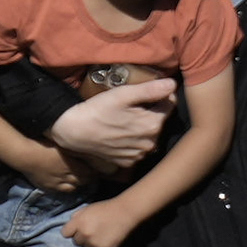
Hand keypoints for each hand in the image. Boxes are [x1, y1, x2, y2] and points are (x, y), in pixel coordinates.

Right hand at [49, 77, 176, 176]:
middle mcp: (150, 143)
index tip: (146, 91)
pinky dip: (133, 140)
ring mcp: (138, 155)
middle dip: (151, 112)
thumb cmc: (97, 110)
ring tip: (125, 119)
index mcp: (153, 125)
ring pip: (149, 135)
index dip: (160, 95)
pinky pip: (138, 148)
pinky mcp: (127, 162)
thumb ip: (150, 89)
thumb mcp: (123, 94)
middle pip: (159, 121)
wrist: (74, 132)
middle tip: (132, 105)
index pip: (169, 105)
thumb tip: (173, 84)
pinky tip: (120, 133)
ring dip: (142, 127)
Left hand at [63, 199, 138, 246]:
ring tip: (101, 234)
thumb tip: (70, 227)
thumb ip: (76, 217)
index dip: (71, 231)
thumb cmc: (106, 209)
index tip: (77, 229)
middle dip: (82, 237)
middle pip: (76, 242)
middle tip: (92, 230)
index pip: (65, 233)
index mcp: (79, 223)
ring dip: (91, 243)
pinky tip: (107, 239)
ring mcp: (94, 244)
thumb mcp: (87, 209)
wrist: (125, 213)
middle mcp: (85, 235)